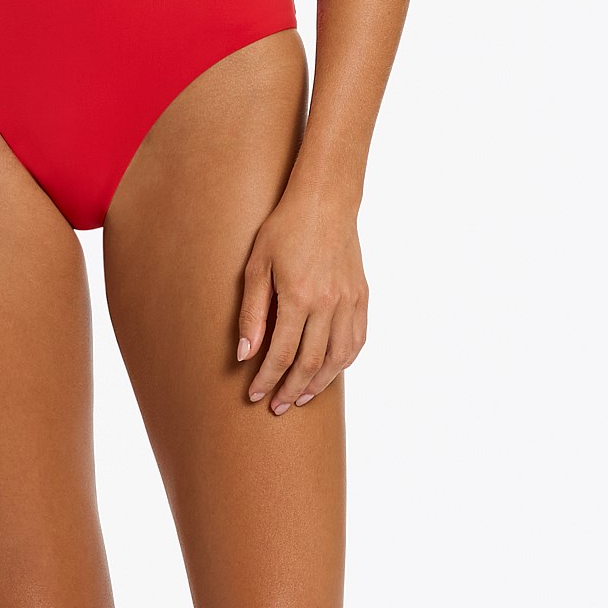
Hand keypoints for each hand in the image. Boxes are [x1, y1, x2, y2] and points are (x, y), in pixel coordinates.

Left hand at [236, 184, 367, 414]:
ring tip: (302, 396)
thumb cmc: (284, 228)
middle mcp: (329, 303)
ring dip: (320, 383)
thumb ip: (253, 312)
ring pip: (339, 358)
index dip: (268, 379)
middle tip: (277, 406)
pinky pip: (358, 340)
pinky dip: (344, 362)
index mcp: (299, 296)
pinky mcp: (362, 296)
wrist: (325, 201)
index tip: (255, 395)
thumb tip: (246, 354)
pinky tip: (330, 370)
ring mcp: (350, 301)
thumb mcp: (258, 265)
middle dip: (291, 390)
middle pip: (311, 363)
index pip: (283, 354)